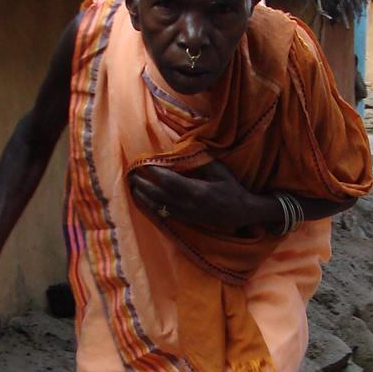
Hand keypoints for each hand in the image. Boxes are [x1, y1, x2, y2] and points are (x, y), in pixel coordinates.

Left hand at [129, 161, 275, 235]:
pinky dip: (150, 206)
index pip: (168, 180)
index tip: (143, 163)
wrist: (240, 212)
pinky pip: (163, 213)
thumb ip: (202, 161)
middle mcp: (189, 205)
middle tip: (131, 174)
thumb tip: (182, 152)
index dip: (154, 172)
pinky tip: (142, 200)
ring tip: (132, 186)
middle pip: (159, 194)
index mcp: (197, 191)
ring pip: (158, 206)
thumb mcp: (220, 171)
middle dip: (143, 184)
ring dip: (143, 196)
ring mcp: (186, 214)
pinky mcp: (186, 220)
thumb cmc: (231, 188)